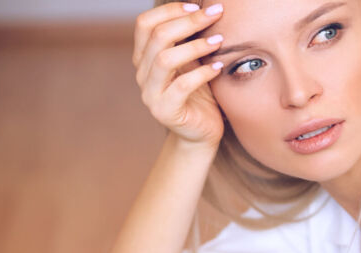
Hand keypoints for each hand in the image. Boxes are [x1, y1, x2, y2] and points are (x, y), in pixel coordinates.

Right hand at [134, 2, 225, 147]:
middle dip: (189, 21)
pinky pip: (182, 86)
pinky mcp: (165, 111)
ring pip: (165, 60)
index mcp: (144, 57)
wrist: (201, 131)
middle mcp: (142, 74)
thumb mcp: (191, 59)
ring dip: (195, 46)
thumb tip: (203, 7)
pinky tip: (218, 66)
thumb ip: (187, 38)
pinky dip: (203, 73)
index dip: (170, 10)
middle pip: (157, 37)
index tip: (197, 6)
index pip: (145, 24)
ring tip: (219, 41)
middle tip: (216, 13)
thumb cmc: (199, 91)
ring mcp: (151, 94)